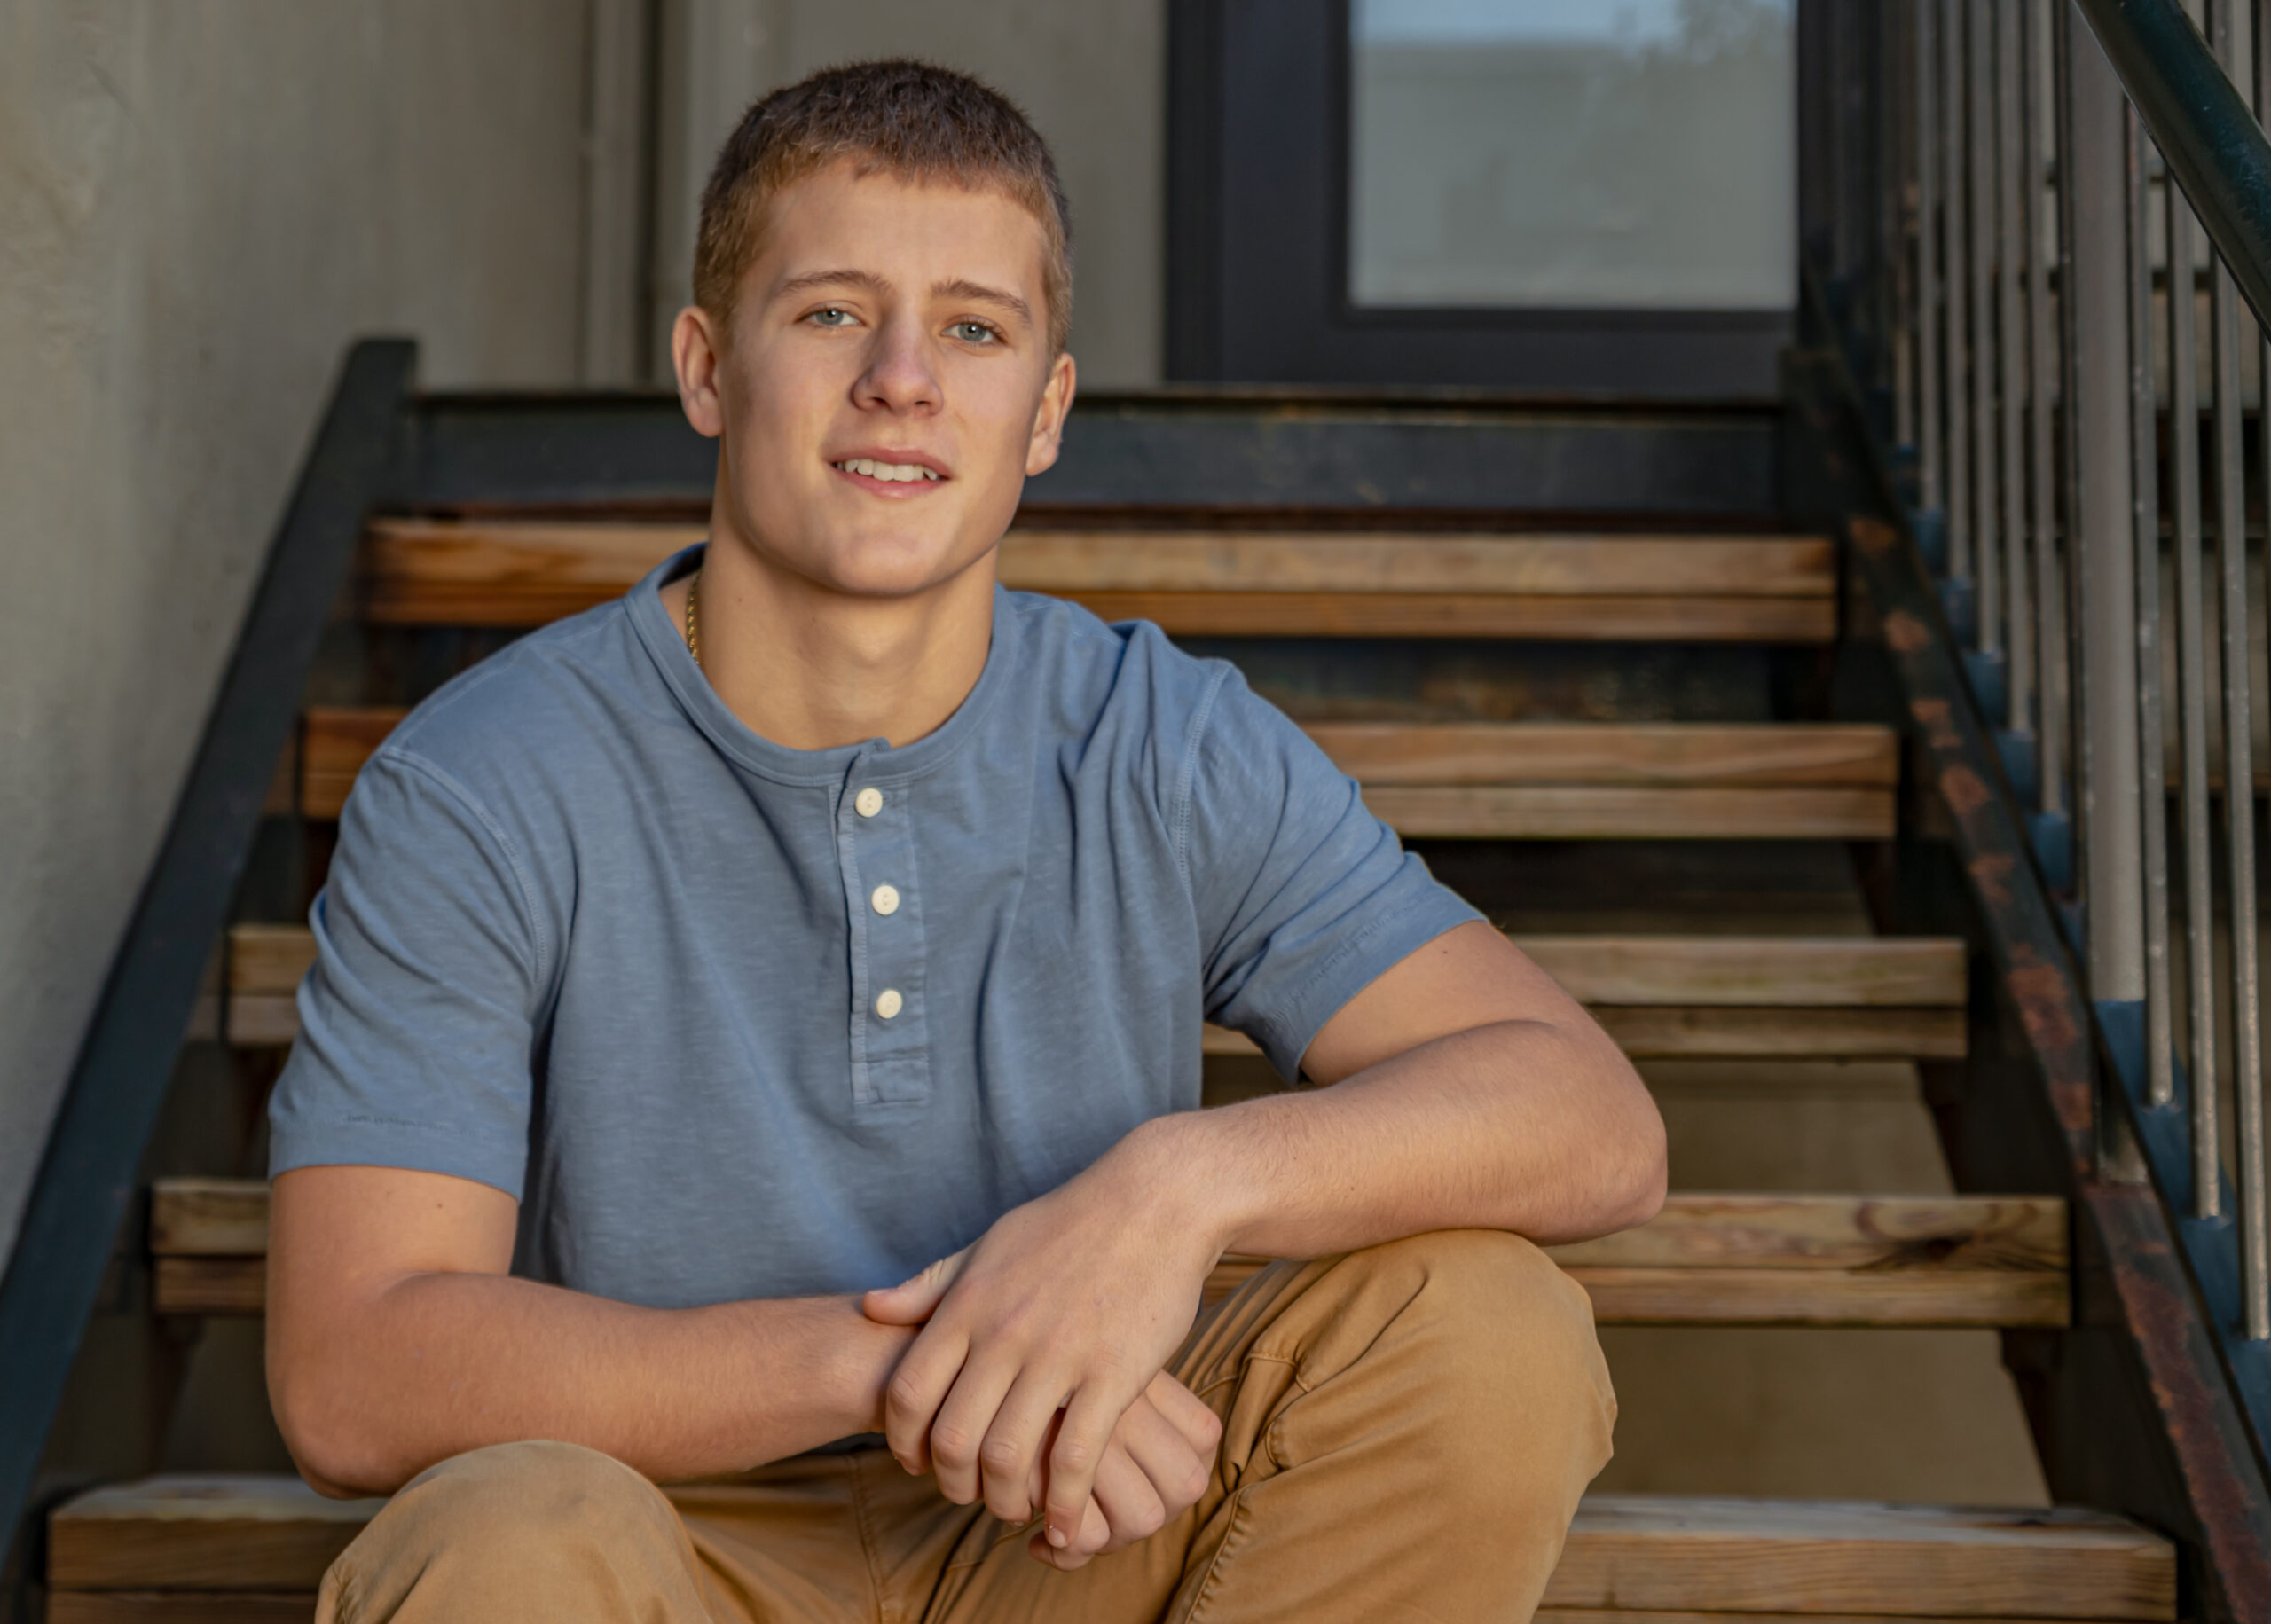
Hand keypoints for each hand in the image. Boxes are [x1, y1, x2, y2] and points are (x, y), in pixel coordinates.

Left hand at [862, 1127, 1225, 1552]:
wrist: (1155, 1202)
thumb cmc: (1068, 1223)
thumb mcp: (988, 1244)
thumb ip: (930, 1284)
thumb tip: (870, 1306)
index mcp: (968, 1304)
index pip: (909, 1393)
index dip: (903, 1442)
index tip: (915, 1462)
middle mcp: (1004, 1333)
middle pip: (952, 1438)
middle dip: (951, 1484)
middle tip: (965, 1494)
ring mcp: (1060, 1355)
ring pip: (1008, 1458)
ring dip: (1002, 1501)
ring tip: (1011, 1507)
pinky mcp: (1114, 1374)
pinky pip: (1075, 1458)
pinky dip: (1062, 1504)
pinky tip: (1062, 1520)